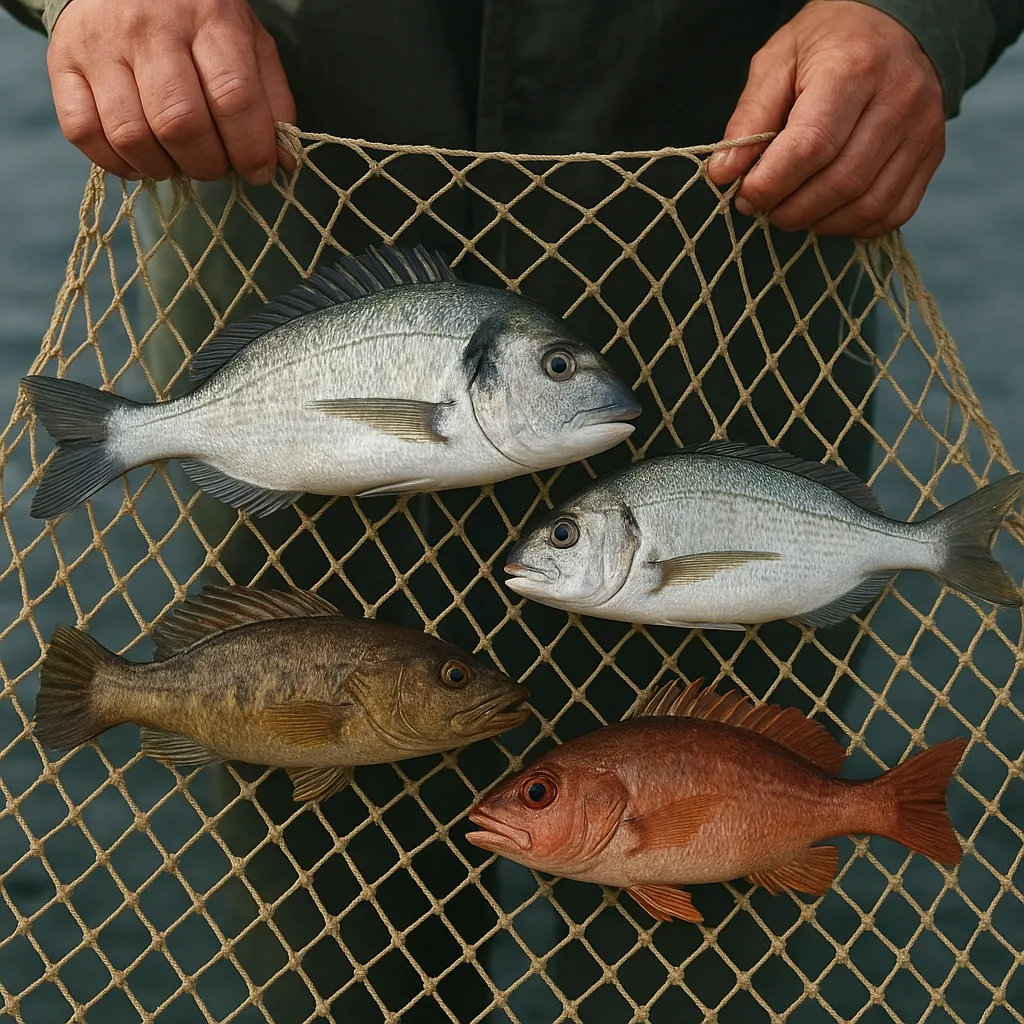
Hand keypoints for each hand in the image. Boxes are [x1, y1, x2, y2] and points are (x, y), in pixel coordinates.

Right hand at [47, 0, 295, 184]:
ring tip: (178, 160)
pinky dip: (117, 162)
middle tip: (214, 164)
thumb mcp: (250, 45)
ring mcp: (100, 44)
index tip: (259, 171)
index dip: (251, 150)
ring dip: (164, 168)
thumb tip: (284, 163)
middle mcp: (149, 28)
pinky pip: (84, 133)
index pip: (233, 99)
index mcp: (208, 19)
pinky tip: (140, 157)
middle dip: (207, 165)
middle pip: (180, 124)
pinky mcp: (62, 62)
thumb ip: (272, 103)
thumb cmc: (200, 21)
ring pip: (132, 135)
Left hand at [707, 0, 944, 238]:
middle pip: (841, 182)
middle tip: (765, 209)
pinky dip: (854, 226)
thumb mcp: (776, 63)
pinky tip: (828, 214)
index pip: (811, 146)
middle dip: (791, 210)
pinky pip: (894, 212)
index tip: (745, 196)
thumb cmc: (826, 45)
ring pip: (868, 204)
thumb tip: (723, 174)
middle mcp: (898, 99)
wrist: (897, 24)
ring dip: (820, 222)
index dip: (771, 183)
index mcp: (853, 69)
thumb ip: (748, 119)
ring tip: (792, 211)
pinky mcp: (932, 153)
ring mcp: (922, 129)